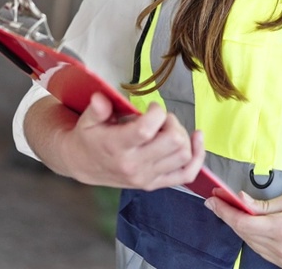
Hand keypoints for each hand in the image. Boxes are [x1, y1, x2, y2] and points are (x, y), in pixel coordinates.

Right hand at [52, 93, 204, 189]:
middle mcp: (134, 165)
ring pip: (184, 155)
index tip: (151, 107)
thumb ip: (97, 109)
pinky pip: (187, 174)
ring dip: (182, 136)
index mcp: (117, 147)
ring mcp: (147, 177)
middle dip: (172, 122)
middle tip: (160, 118)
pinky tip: (196, 139)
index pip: (147, 129)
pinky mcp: (156, 184)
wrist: (83, 166)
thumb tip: (101, 98)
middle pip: (174, 142)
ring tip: (168, 129)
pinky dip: (198, 156)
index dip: (157, 112)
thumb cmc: (89, 138)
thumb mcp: (87, 120)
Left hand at [205, 187, 281, 268]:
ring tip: (232, 210)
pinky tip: (251, 225)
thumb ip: (265, 205)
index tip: (213, 199)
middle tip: (218, 201)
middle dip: (229, 217)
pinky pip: (264, 250)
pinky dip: (254, 237)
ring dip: (241, 228)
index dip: (225, 211)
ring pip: (252, 244)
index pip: (243, 222)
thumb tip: (241, 201)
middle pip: (245, 234)